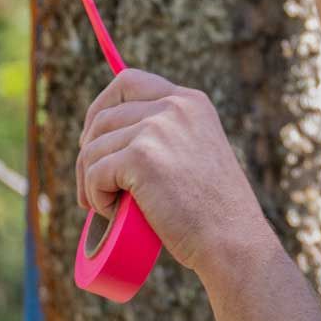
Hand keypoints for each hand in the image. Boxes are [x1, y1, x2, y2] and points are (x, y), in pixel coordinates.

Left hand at [76, 70, 267, 275]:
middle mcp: (175, 107)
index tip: (93, 136)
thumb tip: (106, 135)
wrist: (232, 239)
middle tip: (93, 184)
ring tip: (108, 207)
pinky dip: (95, 197)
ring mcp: (157, 129)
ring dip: (90, 180)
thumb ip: (169, 136)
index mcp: (191, 103)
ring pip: (93, 148)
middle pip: (104, 116)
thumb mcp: (198, 155)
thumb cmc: (213, 211)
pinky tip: (112, 212)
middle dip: (88, 151)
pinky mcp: (141, 157)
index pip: (129, 82)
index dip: (102, 106)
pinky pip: (94, 173)